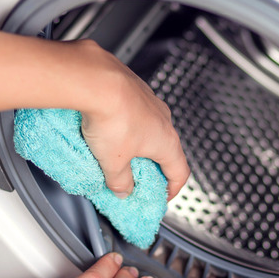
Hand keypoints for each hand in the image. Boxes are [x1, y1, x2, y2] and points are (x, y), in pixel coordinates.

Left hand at [74, 40, 189, 200]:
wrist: (98, 81)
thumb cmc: (113, 118)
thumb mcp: (113, 163)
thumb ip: (120, 182)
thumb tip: (123, 191)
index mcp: (167, 142)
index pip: (180, 172)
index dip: (173, 188)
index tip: (163, 195)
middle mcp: (163, 119)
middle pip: (164, 149)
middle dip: (151, 165)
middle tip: (135, 176)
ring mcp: (149, 101)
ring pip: (148, 128)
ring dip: (136, 142)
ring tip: (115, 151)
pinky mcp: (133, 87)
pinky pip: (133, 111)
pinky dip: (124, 122)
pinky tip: (106, 127)